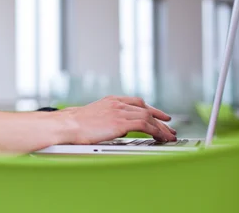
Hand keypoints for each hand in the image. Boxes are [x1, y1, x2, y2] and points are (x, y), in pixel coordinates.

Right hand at [58, 96, 176, 144]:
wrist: (68, 125)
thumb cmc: (75, 124)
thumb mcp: (94, 117)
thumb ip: (108, 119)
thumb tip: (119, 129)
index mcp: (110, 100)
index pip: (137, 102)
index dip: (151, 109)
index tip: (159, 115)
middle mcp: (117, 103)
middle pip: (145, 109)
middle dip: (160, 119)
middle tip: (169, 128)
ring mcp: (119, 112)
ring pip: (148, 117)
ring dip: (161, 128)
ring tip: (169, 136)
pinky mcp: (121, 122)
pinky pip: (145, 125)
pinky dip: (156, 131)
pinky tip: (160, 138)